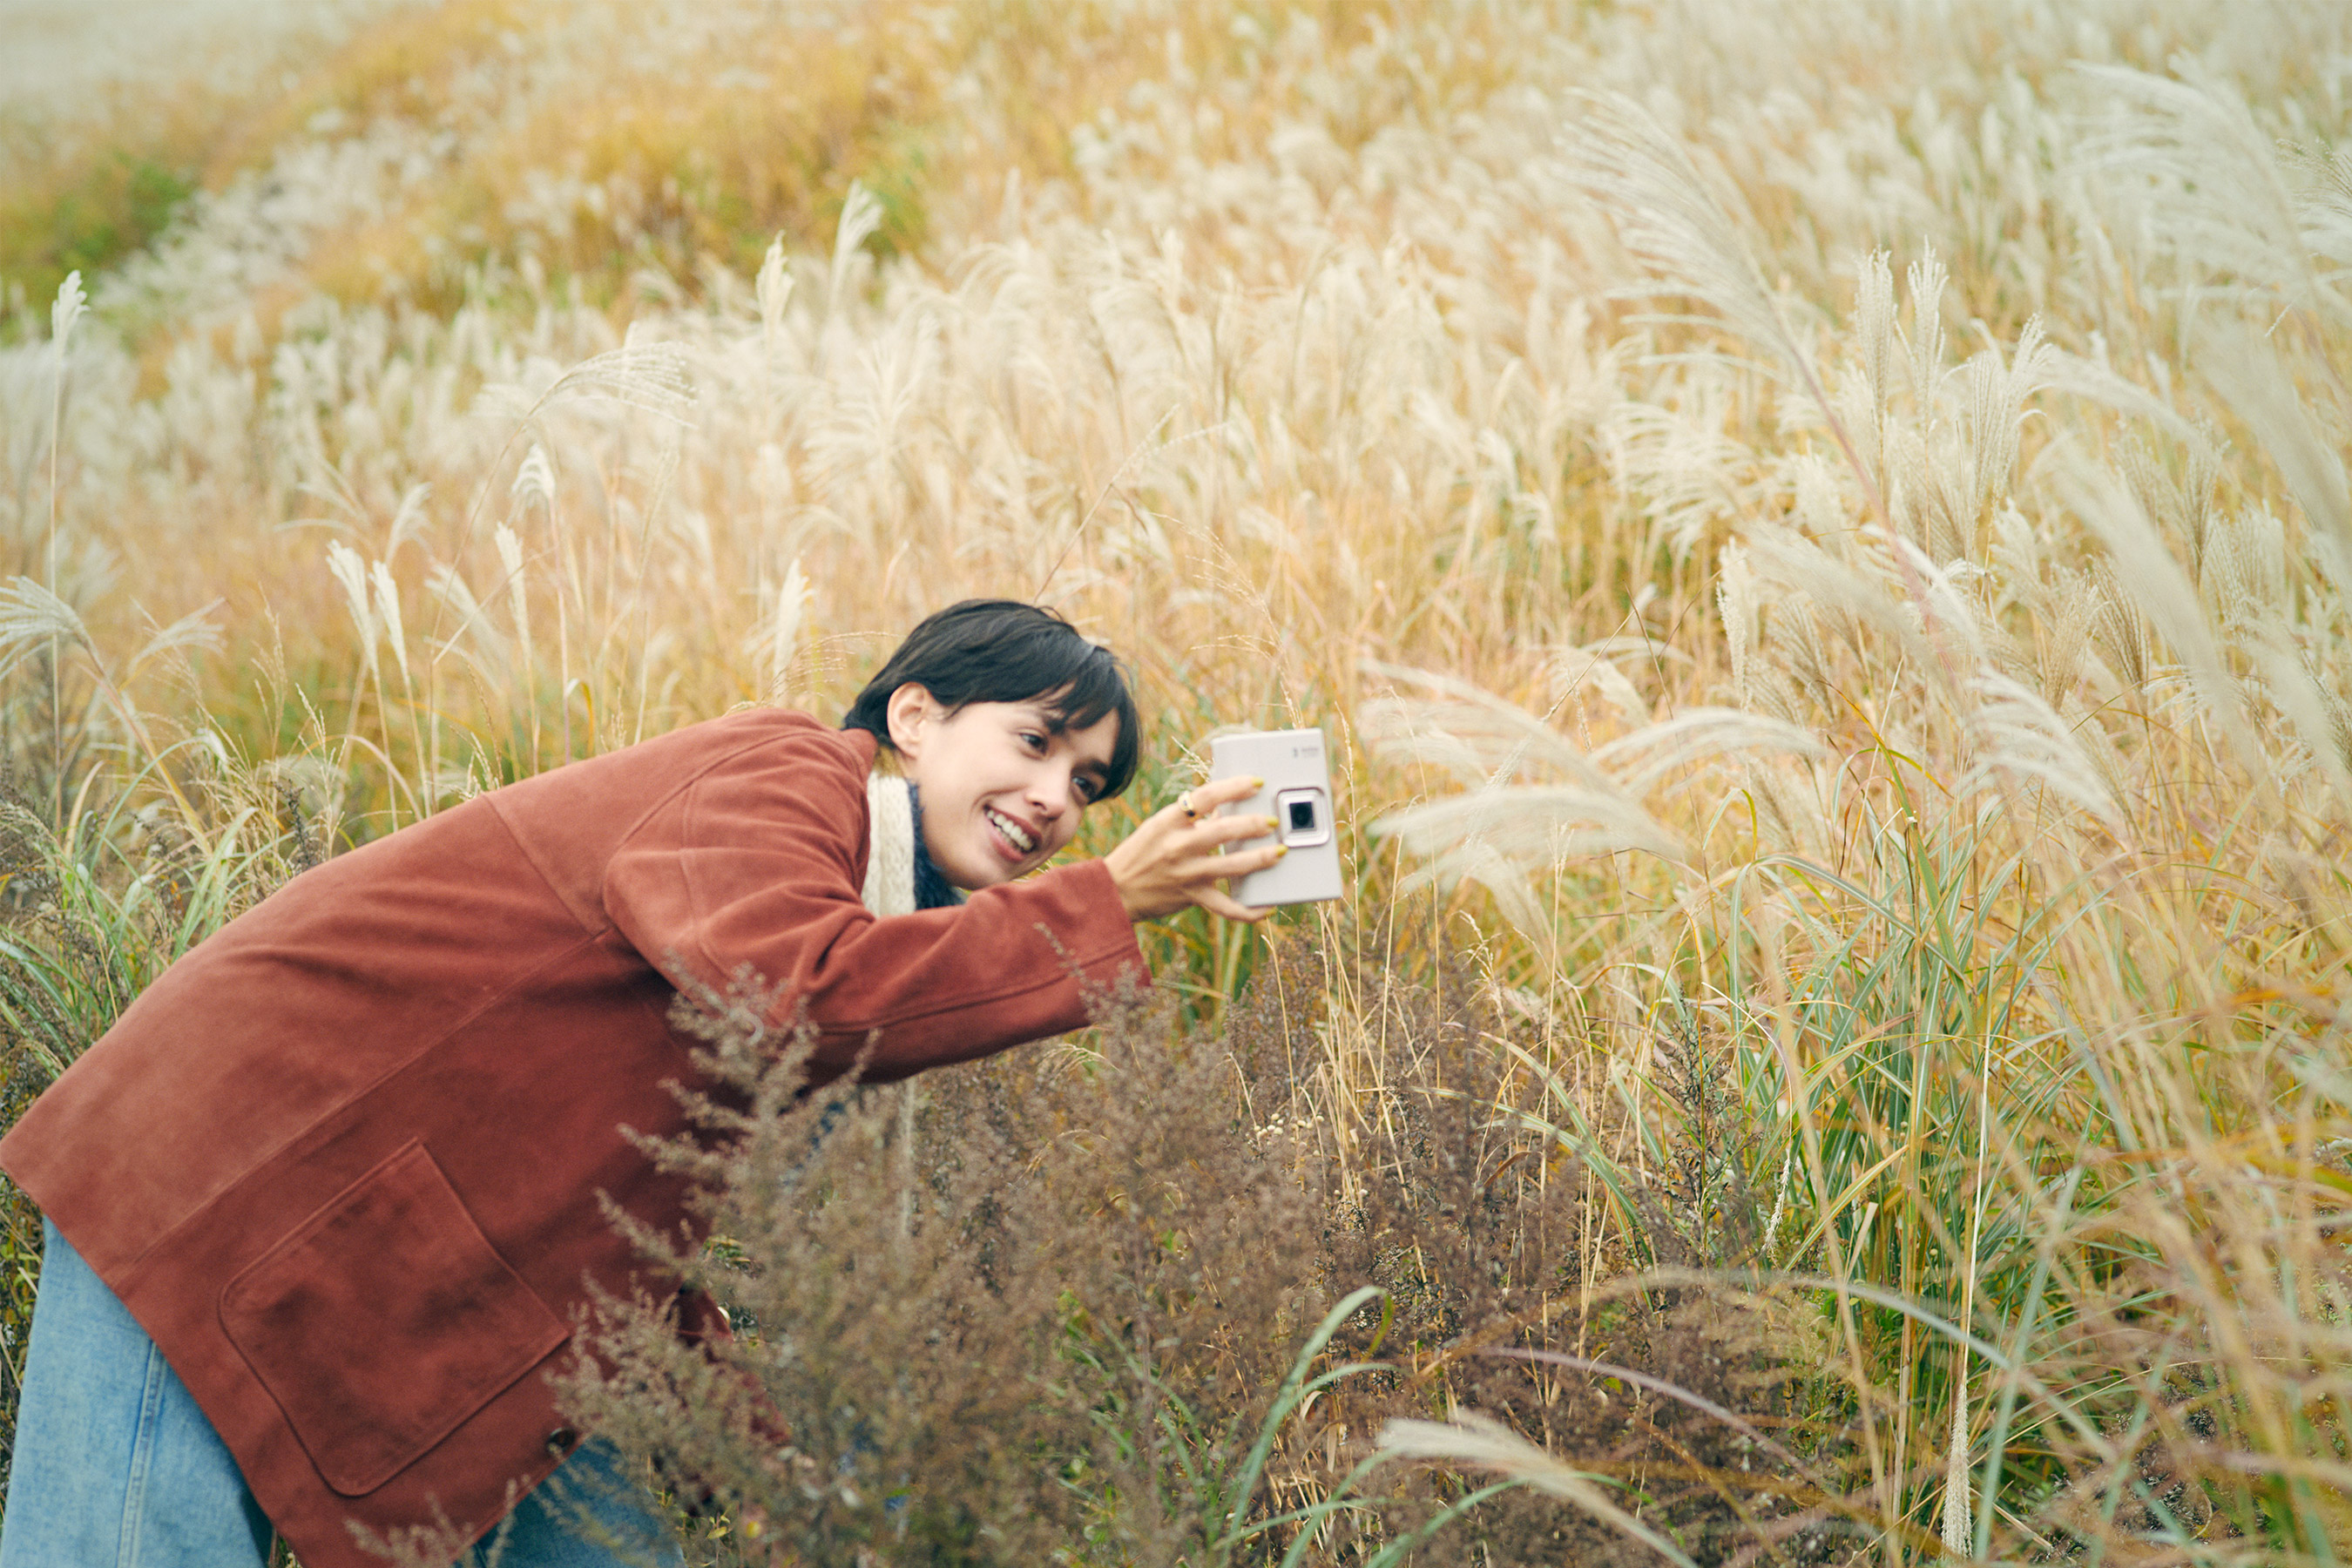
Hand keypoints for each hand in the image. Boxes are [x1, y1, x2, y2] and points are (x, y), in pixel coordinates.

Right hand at [1103, 773, 1285, 923]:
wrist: (1113, 891)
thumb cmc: (1140, 854)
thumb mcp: (1159, 827)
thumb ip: (1191, 819)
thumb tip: (1228, 810)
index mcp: (1168, 821)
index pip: (1204, 796)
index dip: (1233, 787)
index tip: (1255, 782)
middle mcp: (1177, 846)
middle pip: (1222, 831)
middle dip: (1253, 825)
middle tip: (1272, 822)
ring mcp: (1186, 873)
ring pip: (1231, 867)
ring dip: (1260, 859)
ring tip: (1279, 852)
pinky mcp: (1192, 897)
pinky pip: (1226, 908)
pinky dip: (1249, 911)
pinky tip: (1267, 907)